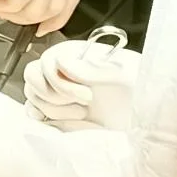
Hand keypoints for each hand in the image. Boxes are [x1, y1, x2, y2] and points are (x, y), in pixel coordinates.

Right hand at [23, 41, 141, 130]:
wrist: (144, 117)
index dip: (60, 81)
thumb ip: (86, 68)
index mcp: (76, 55)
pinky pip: (33, 110)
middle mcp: (62, 71)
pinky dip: (38, 116)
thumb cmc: (138, 88)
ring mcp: (57, 92)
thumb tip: (59, 60)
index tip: (87, 96)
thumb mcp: (118, 75)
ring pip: (32, 95)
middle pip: (33, 77)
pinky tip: (58, 120)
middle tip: (83, 106)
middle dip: (53, 95)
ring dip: (53, 109)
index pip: (46, 61)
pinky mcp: (55, 112)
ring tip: (81, 114)